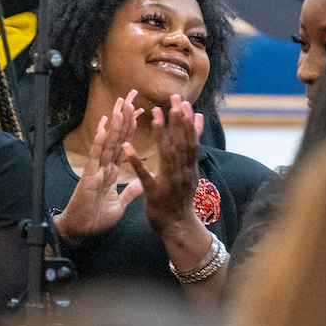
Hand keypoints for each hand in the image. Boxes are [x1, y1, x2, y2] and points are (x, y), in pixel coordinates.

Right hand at [55, 91, 143, 244]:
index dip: (131, 127)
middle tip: (131, 95)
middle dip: (124, 116)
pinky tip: (104, 126)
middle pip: (116, 136)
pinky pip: (96, 155)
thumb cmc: (97, 217)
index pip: (123, 143)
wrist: (81, 230)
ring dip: (114, 122)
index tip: (141, 110)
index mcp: (111, 170)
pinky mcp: (90, 176)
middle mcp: (104, 165)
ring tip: (120, 104)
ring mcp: (97, 168)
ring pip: (108, 141)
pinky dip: (100, 141)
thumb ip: (130, 190)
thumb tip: (141, 181)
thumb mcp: (120, 203)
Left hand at [123, 95, 204, 236]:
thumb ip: (192, 147)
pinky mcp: (154, 193)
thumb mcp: (191, 170)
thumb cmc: (181, 197)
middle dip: (178, 120)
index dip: (188, 121)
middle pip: (181, 143)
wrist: (179, 228)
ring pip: (166, 154)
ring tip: (156, 114)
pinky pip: (143, 175)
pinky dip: (135, 160)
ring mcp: (169, 182)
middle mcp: (182, 172)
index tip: (184, 102)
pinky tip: (127, 146)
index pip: (191, 140)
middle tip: (174, 98)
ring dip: (162, 133)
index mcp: (189, 167)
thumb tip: (199, 121)